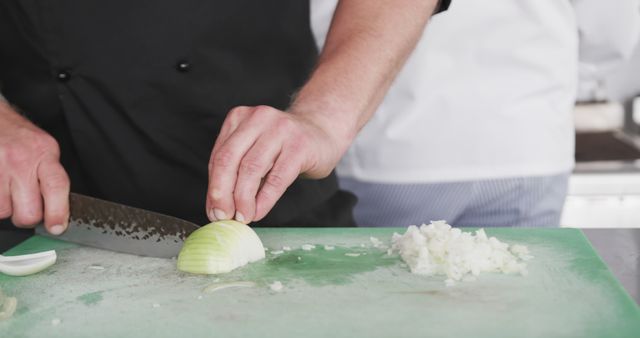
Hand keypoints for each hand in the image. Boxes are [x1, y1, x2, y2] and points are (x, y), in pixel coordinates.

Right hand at [0, 102, 69, 233]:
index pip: (56, 186)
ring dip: (6, 208)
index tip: (57, 227)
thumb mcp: (44, 148)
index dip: (58, 211)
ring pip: (4, 212)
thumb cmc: (19, 137)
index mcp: (44, 153)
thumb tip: (59, 211)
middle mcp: (20, 160)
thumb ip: (52, 176)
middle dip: (28, 217)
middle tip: (27, 207)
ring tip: (7, 190)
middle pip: (28, 211)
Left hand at [206, 105, 346, 223]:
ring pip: (251, 169)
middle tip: (222, 216)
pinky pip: (277, 178)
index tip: (213, 212)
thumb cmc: (285, 146)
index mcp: (240, 118)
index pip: (218, 156)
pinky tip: (259, 212)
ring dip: (243, 199)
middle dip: (222, 193)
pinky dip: (265, 199)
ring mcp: (280, 130)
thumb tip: (218, 207)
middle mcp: (258, 119)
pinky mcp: (299, 146)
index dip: (213, 188)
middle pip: (229, 160)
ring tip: (243, 217)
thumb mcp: (256, 150)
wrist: (323, 132)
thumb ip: (236, 171)